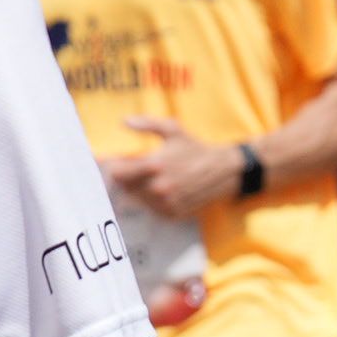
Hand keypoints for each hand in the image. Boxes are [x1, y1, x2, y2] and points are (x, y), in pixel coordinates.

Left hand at [99, 117, 242, 222]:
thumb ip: (146, 124)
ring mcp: (165, 204)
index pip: (117, 174)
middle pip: (124, 188)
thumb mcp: (172, 129)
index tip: (115, 162)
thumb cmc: (194, 148)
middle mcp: (158, 188)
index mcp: (154, 166)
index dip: (114, 167)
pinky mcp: (171, 215)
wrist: (222, 171)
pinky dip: (151, 201)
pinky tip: (161, 189)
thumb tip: (124, 121)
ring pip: (136, 200)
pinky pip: (151, 209)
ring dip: (138, 190)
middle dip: (126, 178)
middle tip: (132, 170)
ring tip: (151, 178)